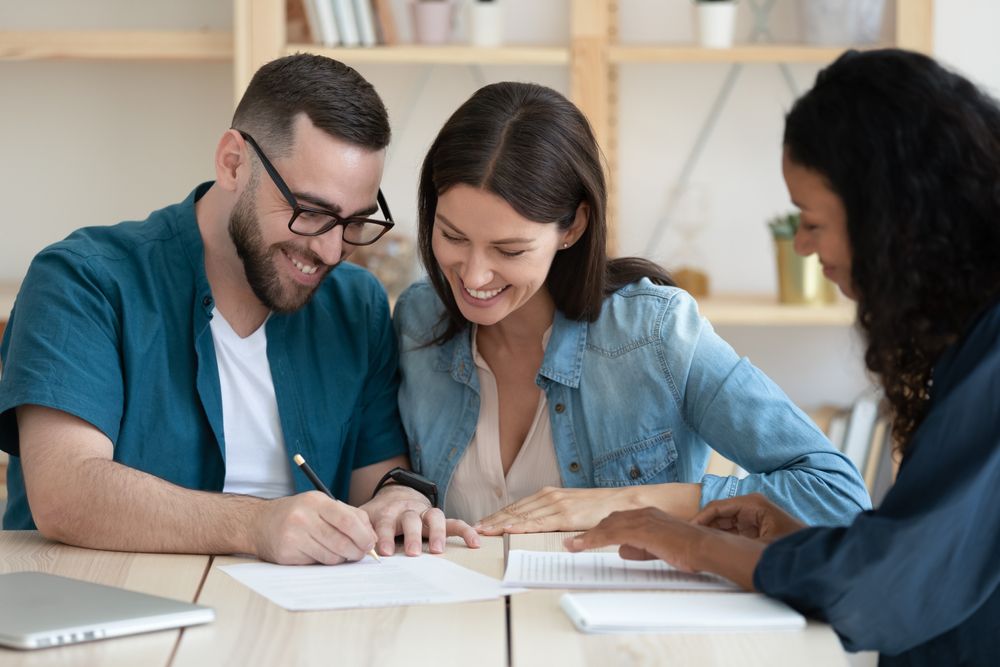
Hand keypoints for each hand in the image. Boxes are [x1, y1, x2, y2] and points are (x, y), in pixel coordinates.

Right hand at [251, 491, 376, 564]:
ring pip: (331, 556)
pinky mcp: (287, 554)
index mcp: (315, 501)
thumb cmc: (298, 514)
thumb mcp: (322, 505)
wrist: (259, 523)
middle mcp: (303, 517)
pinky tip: (319, 553)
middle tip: (360, 554)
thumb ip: (349, 516)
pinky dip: (324, 561)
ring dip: (341, 558)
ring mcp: (293, 536)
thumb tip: (372, 537)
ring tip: (339, 552)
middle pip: (341, 542)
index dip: (363, 535)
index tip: (370, 544)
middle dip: (356, 551)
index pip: (347, 520)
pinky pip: (317, 563)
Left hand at [361, 484, 479, 556]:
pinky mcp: (438, 518)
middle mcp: (407, 510)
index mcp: (386, 512)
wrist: (394, 496)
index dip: (384, 536)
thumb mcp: (364, 519)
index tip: (384, 551)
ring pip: (433, 517)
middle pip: (410, 519)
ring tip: (438, 550)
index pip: (385, 523)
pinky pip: (454, 522)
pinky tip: (474, 542)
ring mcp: (424, 513)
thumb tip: (344, 547)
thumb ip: (357, 530)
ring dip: (437, 533)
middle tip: (412, 553)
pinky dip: (465, 531)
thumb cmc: (377, 516)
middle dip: (411, 536)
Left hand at [475, 486, 640, 534]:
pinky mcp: (566, 515)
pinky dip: (521, 526)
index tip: (481, 523)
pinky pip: (539, 522)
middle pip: (514, 511)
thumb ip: (553, 514)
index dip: (497, 515)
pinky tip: (508, 529)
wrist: (622, 502)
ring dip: (500, 524)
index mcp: (548, 494)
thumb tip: (537, 526)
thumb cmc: (598, 507)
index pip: (516, 507)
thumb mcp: (571, 507)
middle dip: (492, 520)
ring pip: (522, 516)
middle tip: (473, 529)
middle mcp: (549, 497)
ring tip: (483, 530)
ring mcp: (557, 505)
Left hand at [565, 507, 764, 589]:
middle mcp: (643, 513)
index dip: (601, 529)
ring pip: (607, 527)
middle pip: (609, 521)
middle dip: (591, 533)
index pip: (618, 521)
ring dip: (587, 538)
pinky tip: (583, 546)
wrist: (705, 547)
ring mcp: (642, 520)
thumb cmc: (689, 549)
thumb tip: (623, 550)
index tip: (586, 538)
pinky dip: (594, 540)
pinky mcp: (642, 530)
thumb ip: (641, 548)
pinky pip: (611, 535)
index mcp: (649, 515)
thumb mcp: (660, 548)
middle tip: (574, 543)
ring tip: (572, 546)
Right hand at [692, 493, 805, 542]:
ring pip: (723, 524)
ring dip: (711, 534)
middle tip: (688, 541)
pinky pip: (732, 531)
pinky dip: (721, 539)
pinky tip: (713, 549)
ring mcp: (753, 518)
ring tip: (697, 546)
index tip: (687, 532)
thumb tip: (711, 549)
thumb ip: (734, 546)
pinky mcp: (755, 529)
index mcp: (753, 504)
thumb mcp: (760, 549)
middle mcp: (752, 508)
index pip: (717, 507)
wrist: (817, 558)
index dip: (699, 520)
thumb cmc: (795, 550)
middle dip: (704, 527)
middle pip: (718, 515)